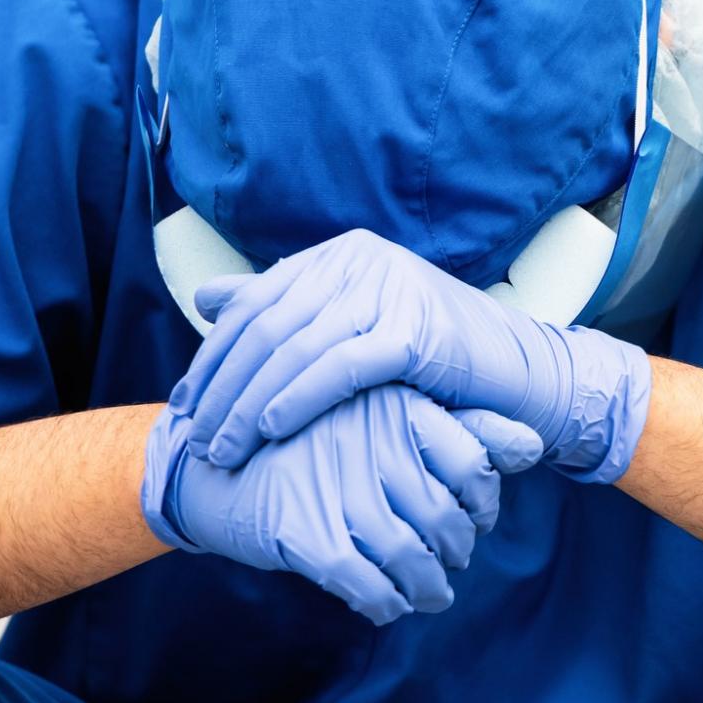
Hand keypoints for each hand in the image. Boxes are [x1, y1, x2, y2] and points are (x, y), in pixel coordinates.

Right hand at [142, 385, 542, 624]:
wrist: (210, 462)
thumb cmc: (310, 438)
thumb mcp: (385, 416)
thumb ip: (463, 428)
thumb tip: (537, 445)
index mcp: (396, 405)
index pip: (474, 461)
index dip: (482, 501)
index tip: (472, 517)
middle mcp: (372, 441)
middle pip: (447, 518)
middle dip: (456, 552)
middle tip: (451, 562)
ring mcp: (337, 487)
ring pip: (411, 558)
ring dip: (427, 588)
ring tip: (428, 594)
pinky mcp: (304, 531)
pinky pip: (365, 585)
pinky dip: (384, 603)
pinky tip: (385, 604)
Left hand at [169, 229, 650, 484]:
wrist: (517, 375)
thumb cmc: (432, 360)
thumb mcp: (353, 327)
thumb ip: (285, 310)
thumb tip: (209, 297)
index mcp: (341, 255)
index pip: (256, 303)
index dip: (214, 356)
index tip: (185, 405)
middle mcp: (361, 260)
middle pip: (268, 325)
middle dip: (224, 386)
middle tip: (195, 436)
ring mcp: (390, 289)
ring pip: (296, 347)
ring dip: (249, 404)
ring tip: (224, 448)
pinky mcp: (415, 328)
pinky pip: (340, 366)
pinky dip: (299, 397)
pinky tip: (272, 428)